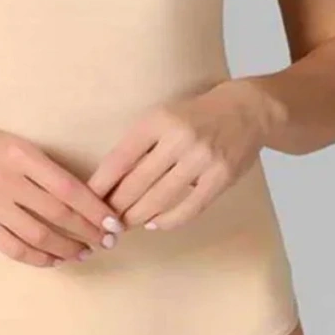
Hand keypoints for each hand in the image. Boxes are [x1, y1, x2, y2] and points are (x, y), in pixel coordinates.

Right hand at [0, 115, 124, 266]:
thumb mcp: (20, 147)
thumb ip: (47, 172)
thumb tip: (87, 202)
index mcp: (23, 156)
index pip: (69, 188)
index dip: (95, 209)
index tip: (114, 222)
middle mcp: (8, 180)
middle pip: (58, 213)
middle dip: (88, 231)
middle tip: (107, 242)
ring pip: (39, 235)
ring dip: (67, 248)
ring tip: (84, 253)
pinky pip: (14, 249)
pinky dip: (39, 258)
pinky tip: (54, 260)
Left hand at [85, 80, 269, 231]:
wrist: (247, 109)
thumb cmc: (196, 115)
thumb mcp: (163, 117)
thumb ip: (140, 144)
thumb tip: (109, 181)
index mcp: (158, 120)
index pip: (120, 158)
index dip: (101, 184)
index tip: (87, 200)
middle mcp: (179, 138)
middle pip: (136, 183)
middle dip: (116, 206)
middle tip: (103, 221)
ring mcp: (202, 159)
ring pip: (159, 199)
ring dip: (137, 217)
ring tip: (124, 225)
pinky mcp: (221, 177)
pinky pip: (189, 208)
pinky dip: (168, 220)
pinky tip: (155, 224)